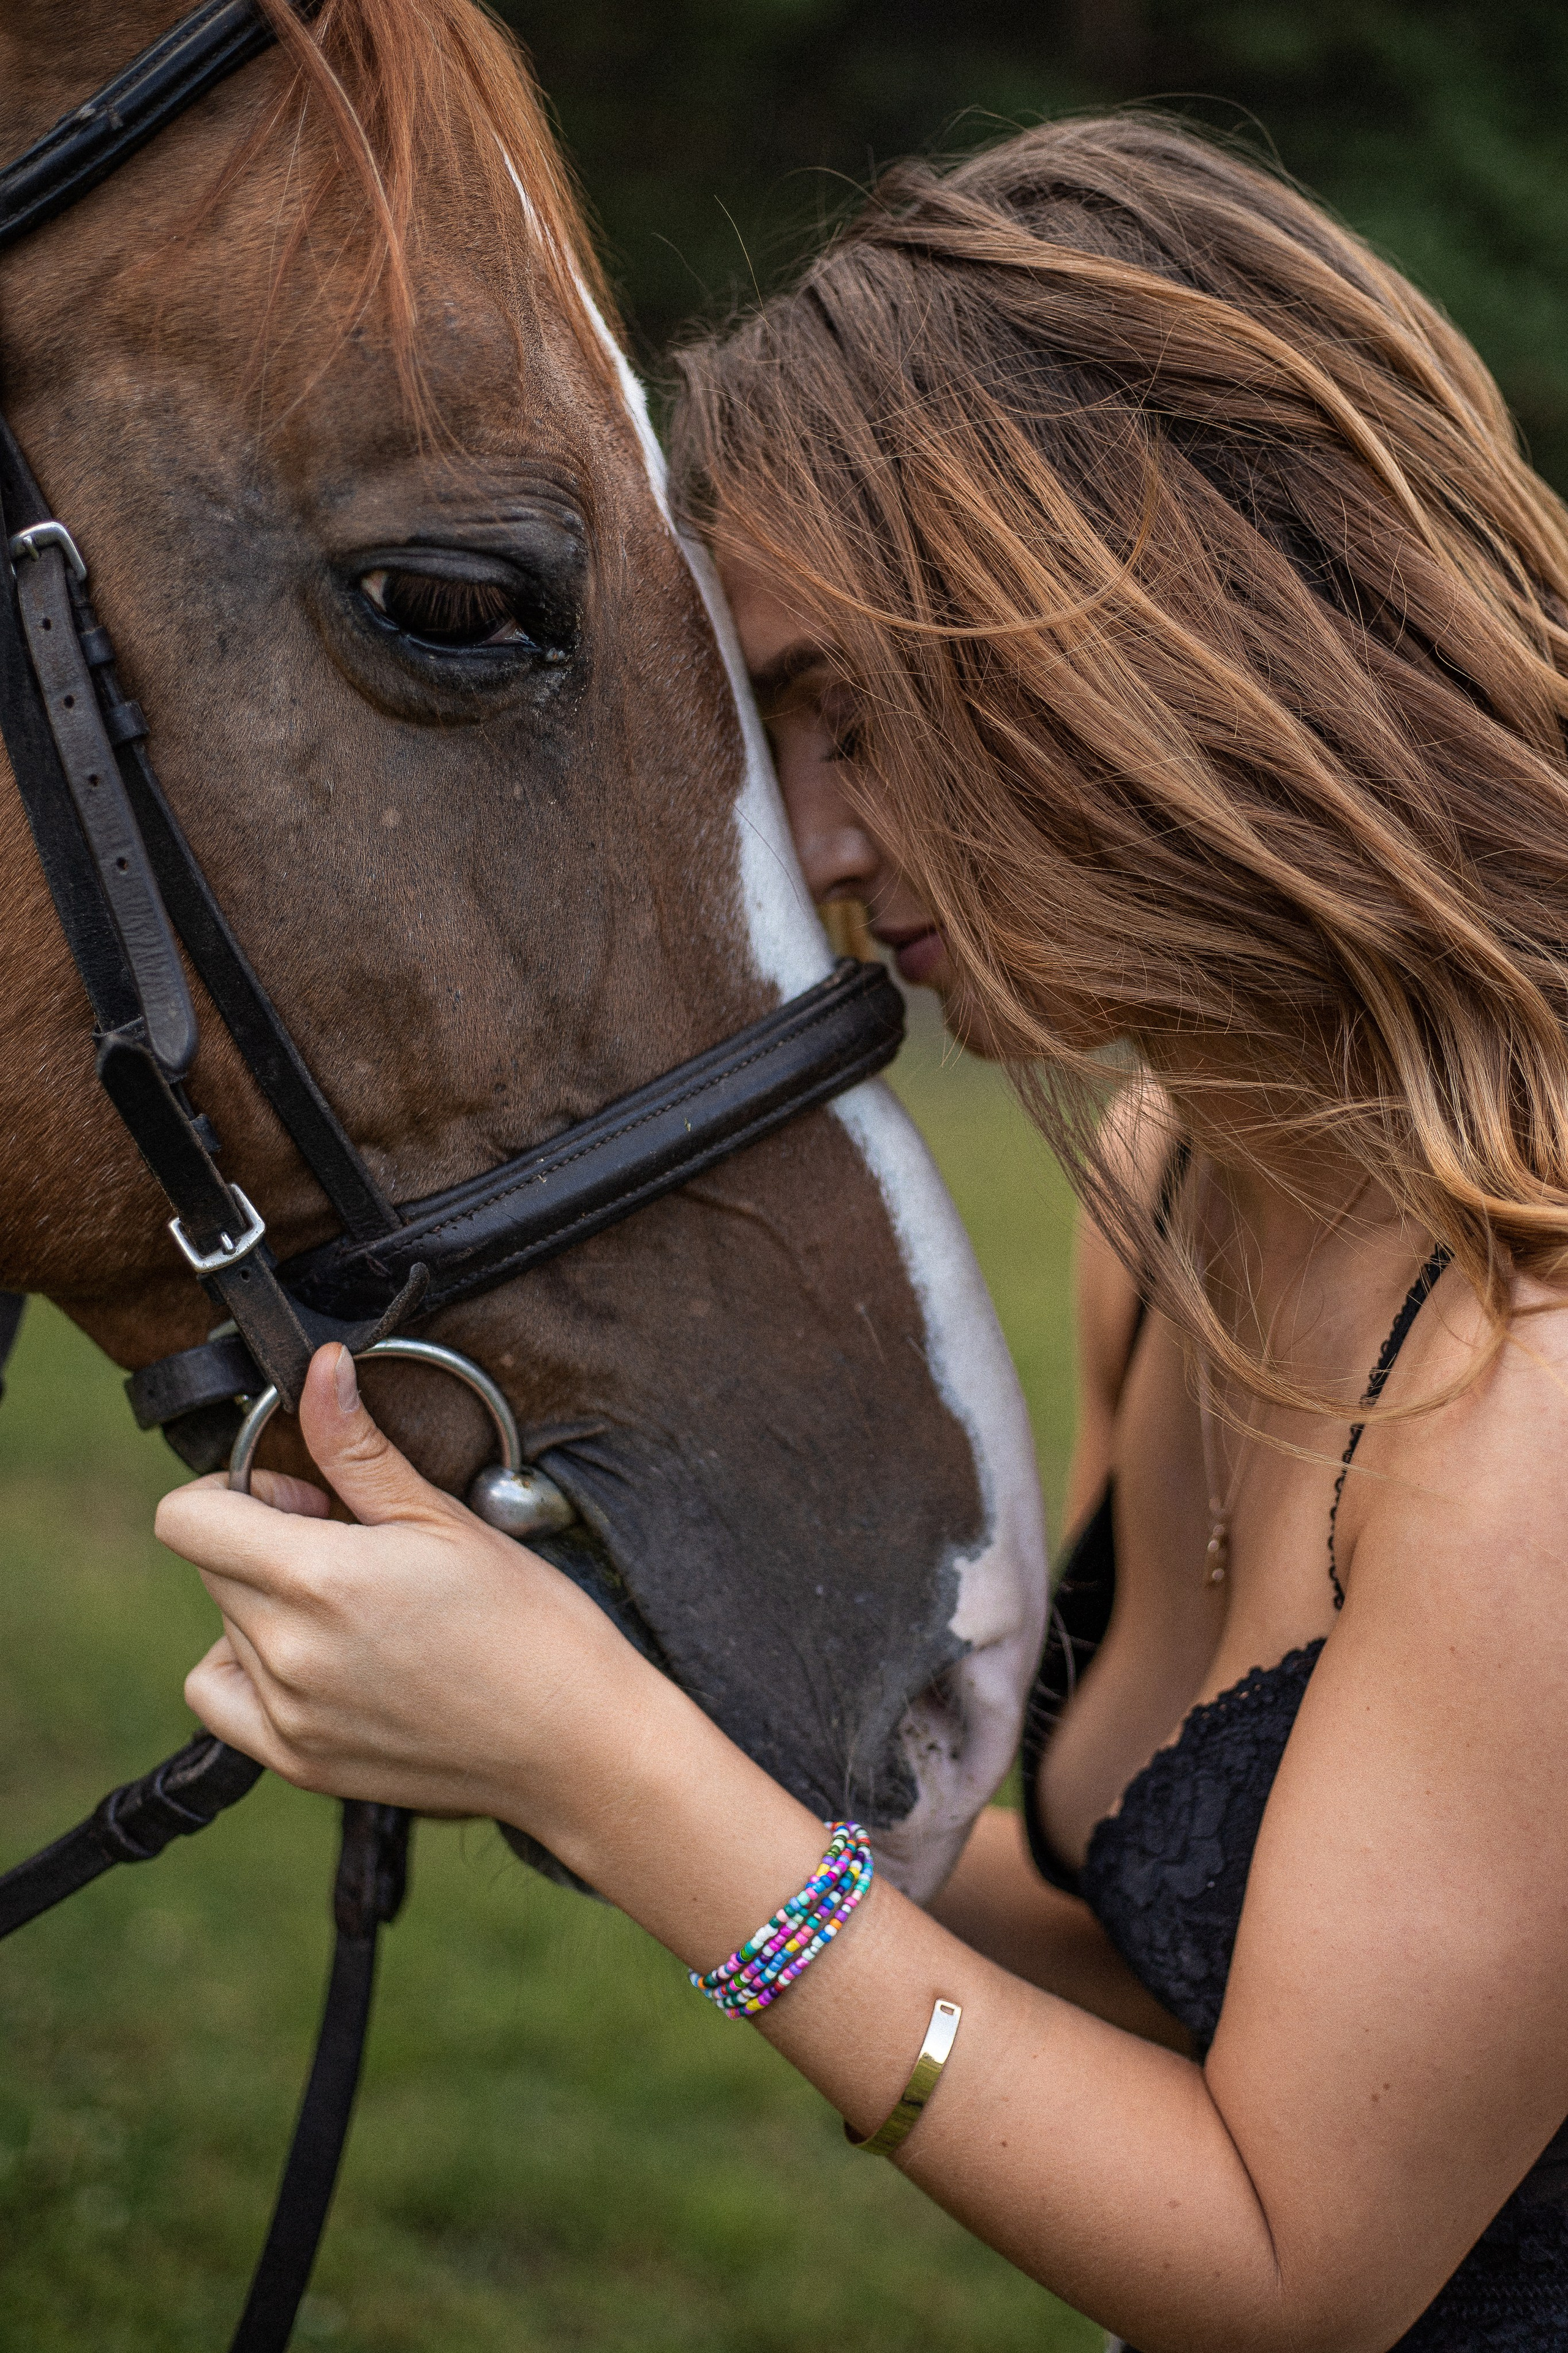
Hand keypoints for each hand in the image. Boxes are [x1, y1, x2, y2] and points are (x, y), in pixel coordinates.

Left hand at [158, 1343, 652, 1832]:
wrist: (572, 1739)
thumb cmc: (527, 1623)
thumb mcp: (443, 1517)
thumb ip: (358, 1447)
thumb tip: (320, 1367)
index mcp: (317, 1579)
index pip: (187, 1518)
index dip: (239, 1488)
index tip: (305, 1498)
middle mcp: (287, 1652)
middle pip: (211, 1566)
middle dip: (264, 1541)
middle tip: (352, 1549)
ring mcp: (288, 1714)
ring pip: (226, 1626)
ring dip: (267, 1604)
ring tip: (356, 1610)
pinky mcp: (298, 1760)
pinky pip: (220, 1700)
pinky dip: (246, 1669)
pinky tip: (312, 1657)